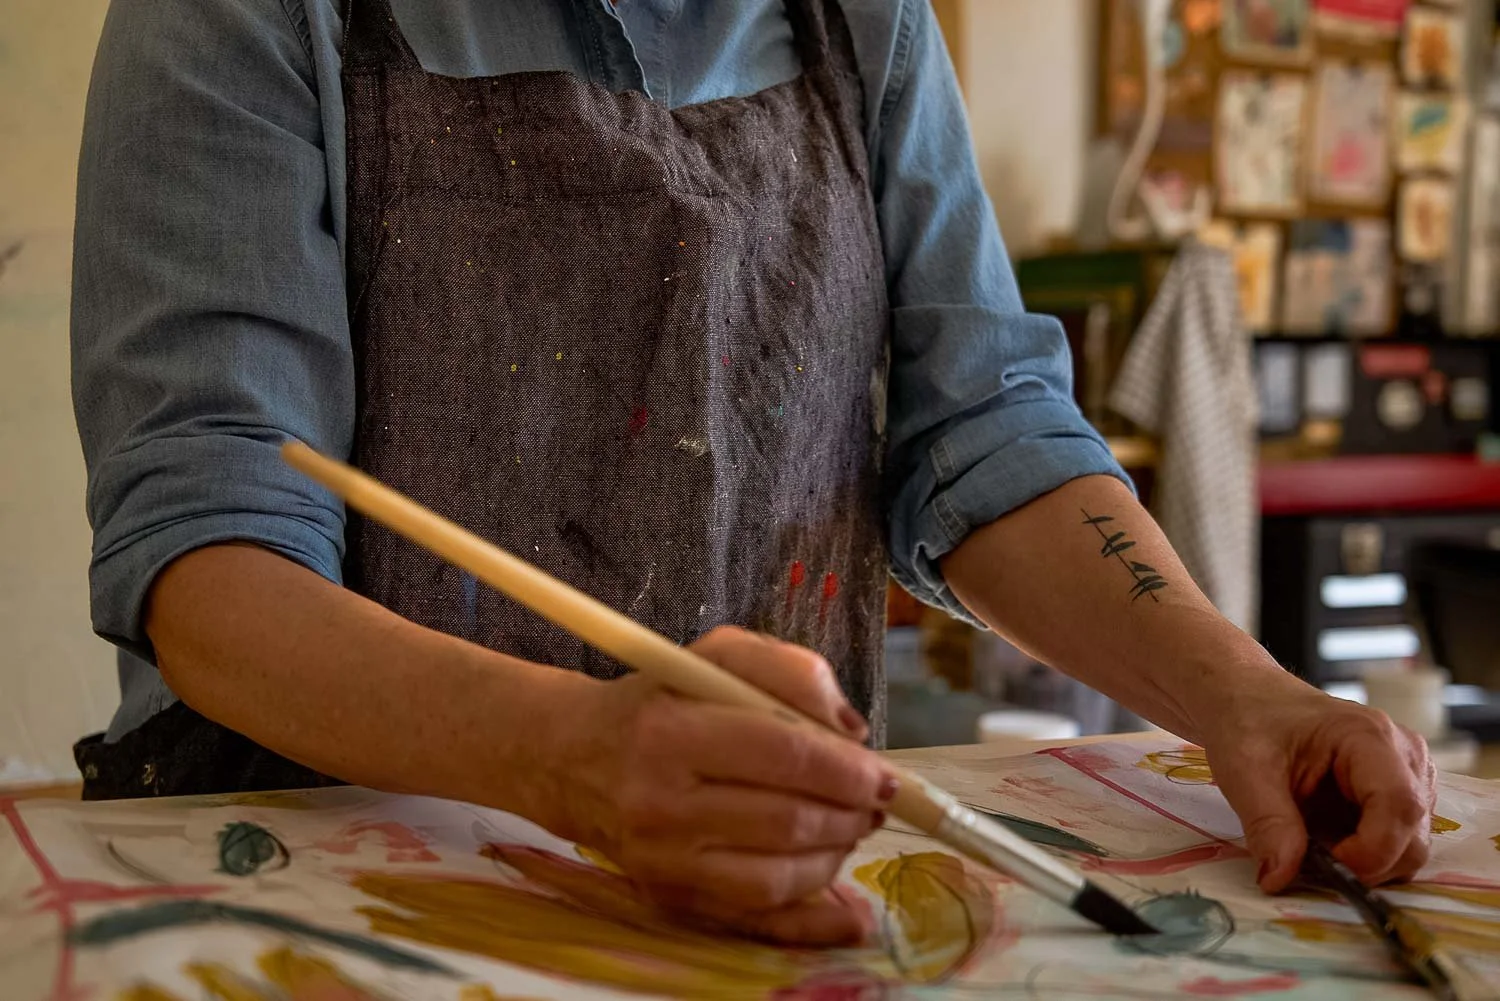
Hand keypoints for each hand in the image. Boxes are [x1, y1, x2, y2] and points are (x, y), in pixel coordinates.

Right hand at [558, 627, 889, 944]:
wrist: (571, 757)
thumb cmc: (657, 699)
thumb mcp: (714, 657)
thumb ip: (789, 672)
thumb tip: (852, 732)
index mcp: (670, 730)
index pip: (782, 753)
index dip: (847, 769)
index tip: (886, 775)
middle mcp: (660, 802)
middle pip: (786, 819)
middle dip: (850, 813)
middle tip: (876, 801)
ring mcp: (662, 860)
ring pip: (778, 875)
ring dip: (836, 853)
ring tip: (851, 827)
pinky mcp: (668, 897)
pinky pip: (753, 919)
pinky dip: (811, 919)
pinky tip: (851, 913)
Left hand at [1204, 674, 1436, 892]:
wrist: (1245, 699)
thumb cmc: (1247, 722)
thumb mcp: (1244, 771)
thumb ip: (1268, 825)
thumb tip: (1279, 881)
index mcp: (1368, 736)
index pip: (1399, 805)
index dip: (1372, 851)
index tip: (1328, 868)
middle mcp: (1404, 755)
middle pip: (1414, 834)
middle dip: (1369, 864)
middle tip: (1313, 865)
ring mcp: (1408, 775)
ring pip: (1411, 844)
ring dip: (1367, 862)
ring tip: (1314, 844)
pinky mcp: (1398, 792)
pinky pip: (1397, 841)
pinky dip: (1365, 854)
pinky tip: (1326, 839)